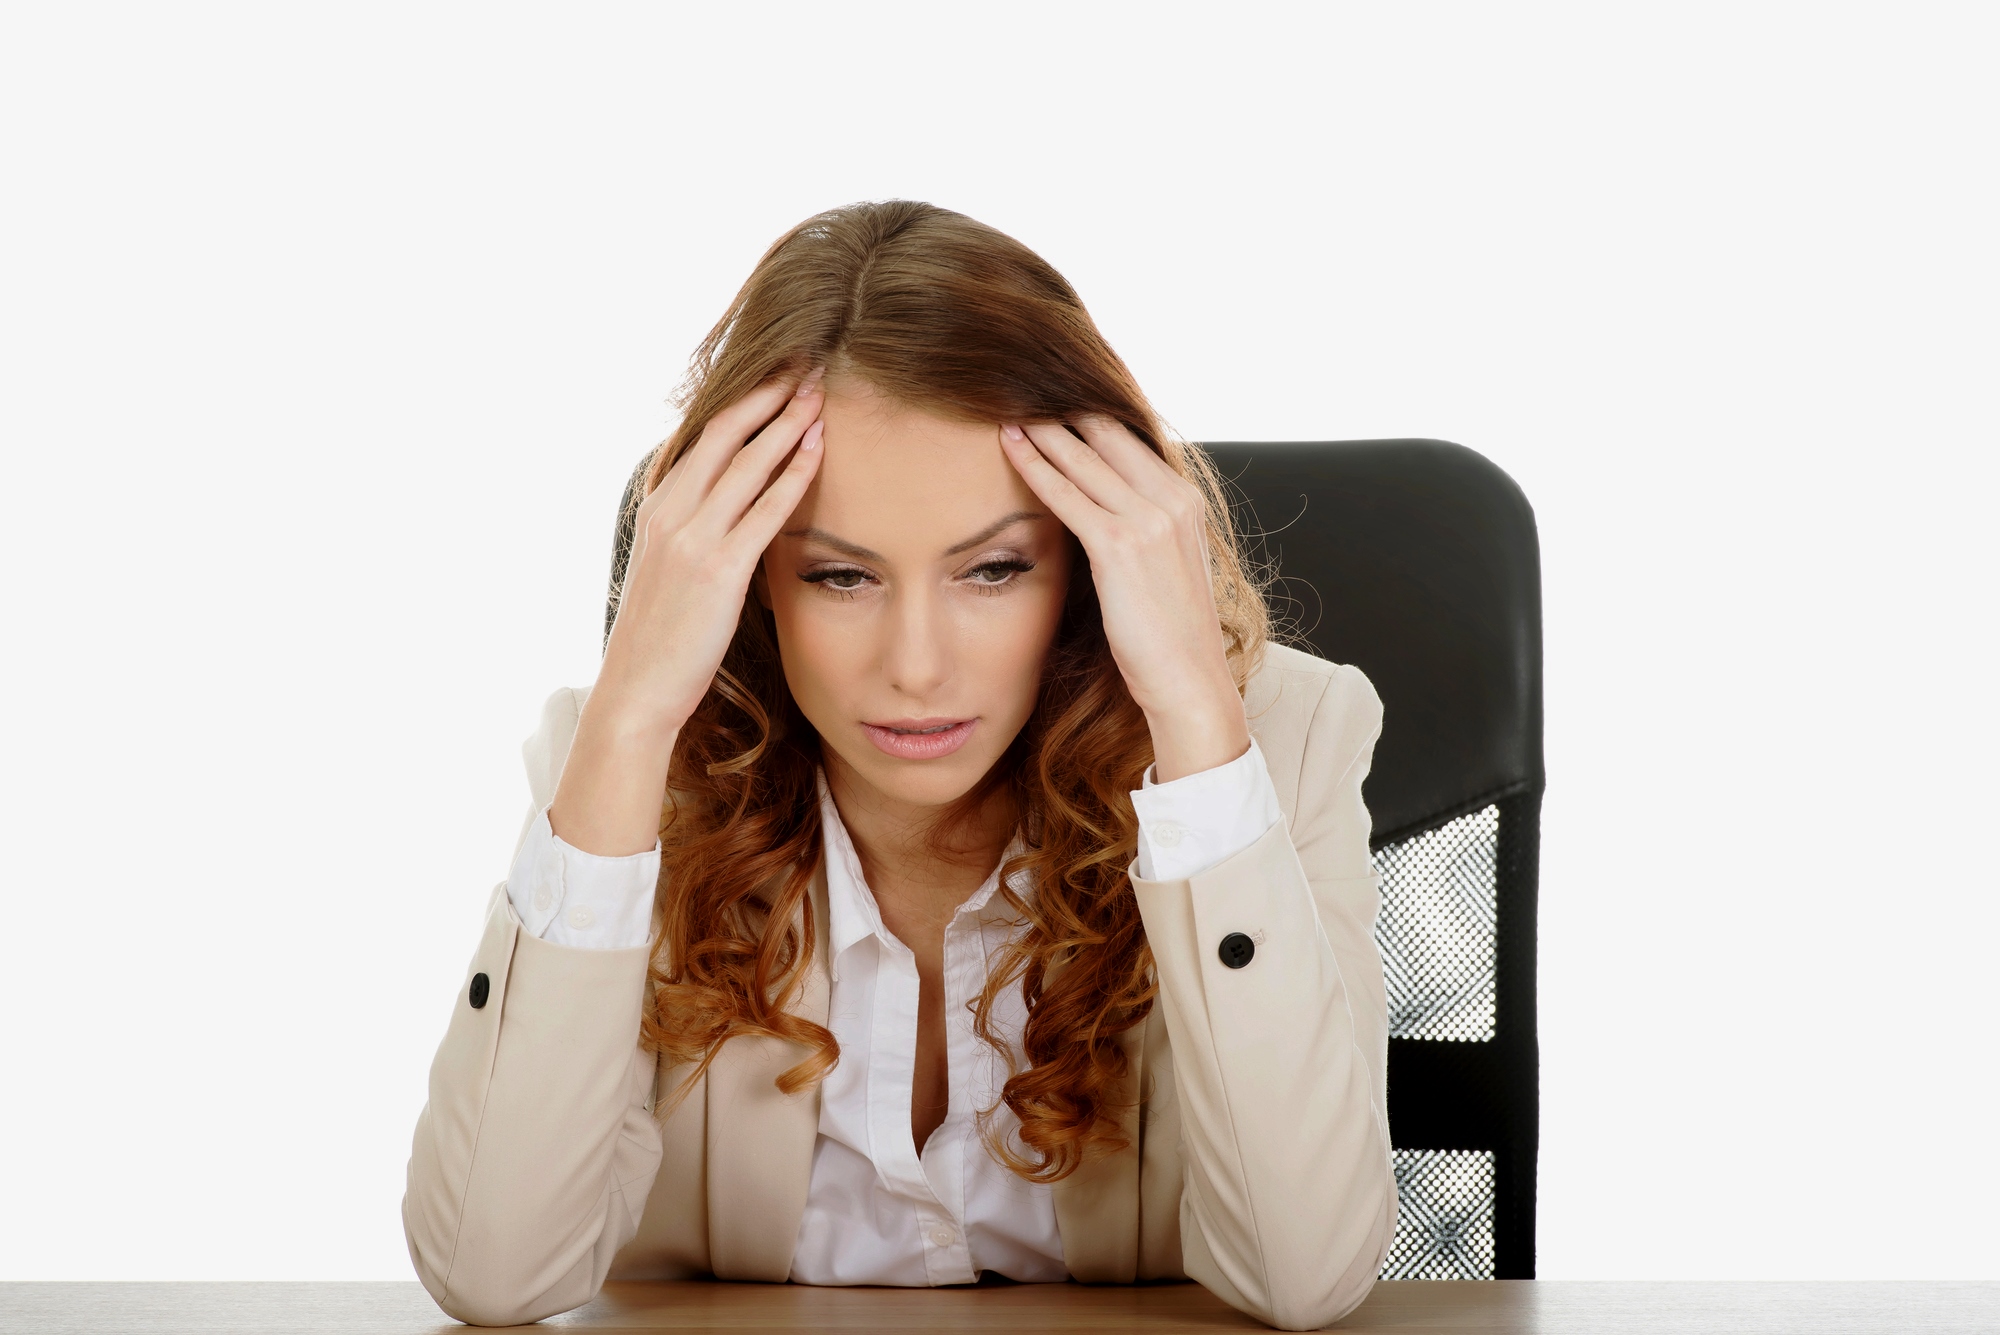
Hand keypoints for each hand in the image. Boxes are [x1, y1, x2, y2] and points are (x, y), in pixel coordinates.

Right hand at [596, 368, 827, 733]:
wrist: (637, 689)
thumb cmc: (660, 635)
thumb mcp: (665, 567)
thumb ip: (691, 528)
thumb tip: (726, 506)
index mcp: (656, 507)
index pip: (701, 435)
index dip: (741, 399)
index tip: (775, 373)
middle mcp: (670, 512)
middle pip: (724, 432)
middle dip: (768, 394)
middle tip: (805, 363)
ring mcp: (692, 539)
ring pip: (746, 462)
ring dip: (787, 423)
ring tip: (820, 393)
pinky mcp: (719, 569)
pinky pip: (764, 509)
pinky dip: (793, 474)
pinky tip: (818, 450)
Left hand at [999, 417, 1249, 782]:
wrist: (1188, 682)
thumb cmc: (1168, 635)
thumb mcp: (1163, 567)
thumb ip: (1140, 527)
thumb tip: (1100, 506)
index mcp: (1184, 501)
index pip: (1128, 438)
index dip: (1086, 413)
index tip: (1048, 395)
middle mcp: (1172, 500)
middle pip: (1106, 433)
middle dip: (1061, 407)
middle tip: (1018, 385)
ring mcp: (1149, 519)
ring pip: (1083, 456)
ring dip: (1041, 427)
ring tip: (1005, 403)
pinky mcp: (1121, 545)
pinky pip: (1068, 493)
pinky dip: (1036, 465)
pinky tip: (1009, 445)